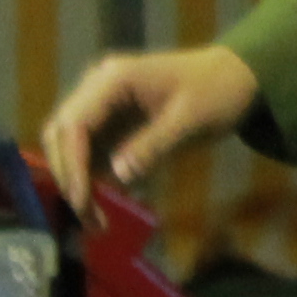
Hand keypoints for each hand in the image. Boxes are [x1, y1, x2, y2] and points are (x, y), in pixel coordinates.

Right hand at [38, 45, 258, 206]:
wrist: (235, 76)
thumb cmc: (217, 91)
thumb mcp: (191, 119)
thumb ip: (154, 145)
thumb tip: (117, 175)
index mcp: (114, 79)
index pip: (74, 123)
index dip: (72, 164)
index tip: (82, 201)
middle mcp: (98, 87)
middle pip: (61, 134)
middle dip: (68, 177)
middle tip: (88, 217)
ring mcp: (102, 104)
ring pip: (68, 146)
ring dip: (75, 181)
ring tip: (96, 220)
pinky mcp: (110, 122)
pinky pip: (87, 152)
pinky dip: (89, 178)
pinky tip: (101, 206)